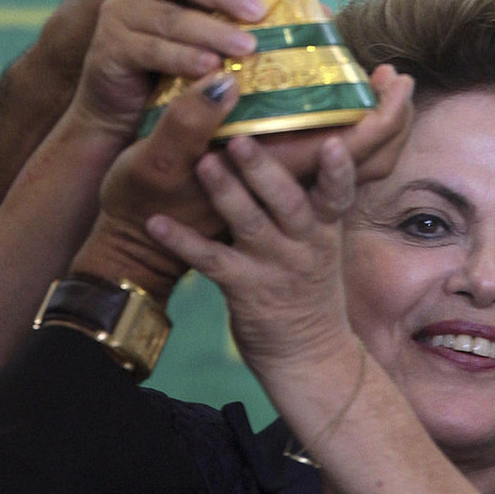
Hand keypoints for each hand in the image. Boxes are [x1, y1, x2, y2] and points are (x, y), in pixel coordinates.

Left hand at [147, 132, 355, 369]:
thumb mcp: (320, 247)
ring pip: (250, 225)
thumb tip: (286, 155)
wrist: (310, 355)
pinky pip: (211, 262)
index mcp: (324, 229)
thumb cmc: (309, 290)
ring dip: (225, 192)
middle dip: (263, 169)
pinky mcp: (245, 290)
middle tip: (240, 138)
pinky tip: (156, 223)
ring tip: (203, 162)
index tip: (333, 142)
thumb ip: (306, 207)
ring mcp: (275, 268)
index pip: (338, 195)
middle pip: (288, 201)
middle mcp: (304, 245)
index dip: (338, 170)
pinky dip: (182, 241)